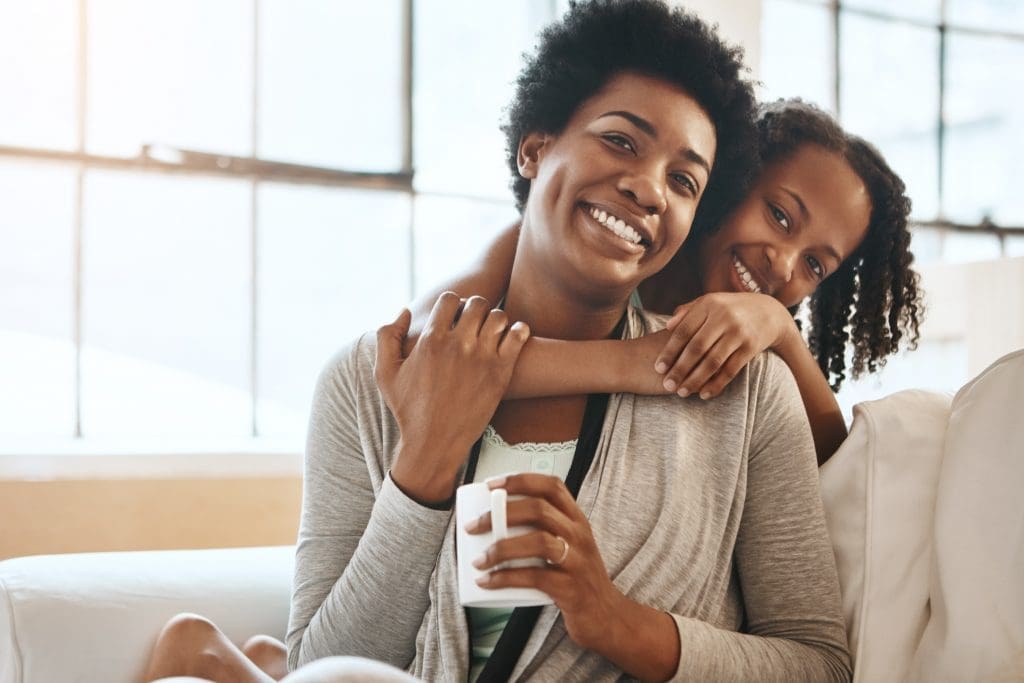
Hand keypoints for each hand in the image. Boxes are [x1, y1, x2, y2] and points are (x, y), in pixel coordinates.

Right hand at [375, 293, 529, 502]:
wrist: (434, 443)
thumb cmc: (408, 410)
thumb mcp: (385, 373)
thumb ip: (387, 337)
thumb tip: (405, 311)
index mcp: (431, 340)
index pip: (450, 299)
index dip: (452, 303)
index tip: (454, 316)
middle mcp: (457, 345)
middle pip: (477, 303)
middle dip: (475, 307)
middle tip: (475, 321)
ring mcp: (481, 358)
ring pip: (499, 316)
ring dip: (496, 319)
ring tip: (492, 331)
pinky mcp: (501, 372)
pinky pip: (518, 335)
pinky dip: (518, 330)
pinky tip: (512, 337)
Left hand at [465, 473, 625, 650]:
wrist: (605, 615)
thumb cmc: (576, 576)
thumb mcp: (568, 544)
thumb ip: (541, 530)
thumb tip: (491, 522)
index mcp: (576, 519)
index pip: (552, 486)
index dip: (520, 480)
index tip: (491, 484)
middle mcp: (579, 535)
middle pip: (540, 510)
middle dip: (501, 514)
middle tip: (474, 526)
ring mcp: (578, 561)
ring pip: (539, 541)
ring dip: (502, 548)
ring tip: (479, 560)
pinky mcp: (571, 588)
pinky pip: (535, 577)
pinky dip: (506, 578)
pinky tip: (487, 581)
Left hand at [655, 292, 796, 399]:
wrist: (770, 312)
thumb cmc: (730, 309)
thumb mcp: (711, 302)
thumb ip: (689, 312)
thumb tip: (668, 326)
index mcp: (709, 304)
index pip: (684, 331)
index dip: (669, 351)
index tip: (658, 368)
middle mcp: (724, 317)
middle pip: (696, 348)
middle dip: (679, 369)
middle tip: (667, 385)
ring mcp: (739, 332)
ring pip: (712, 362)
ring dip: (695, 380)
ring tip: (682, 393)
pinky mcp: (751, 347)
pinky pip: (731, 370)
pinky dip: (716, 384)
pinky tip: (704, 394)